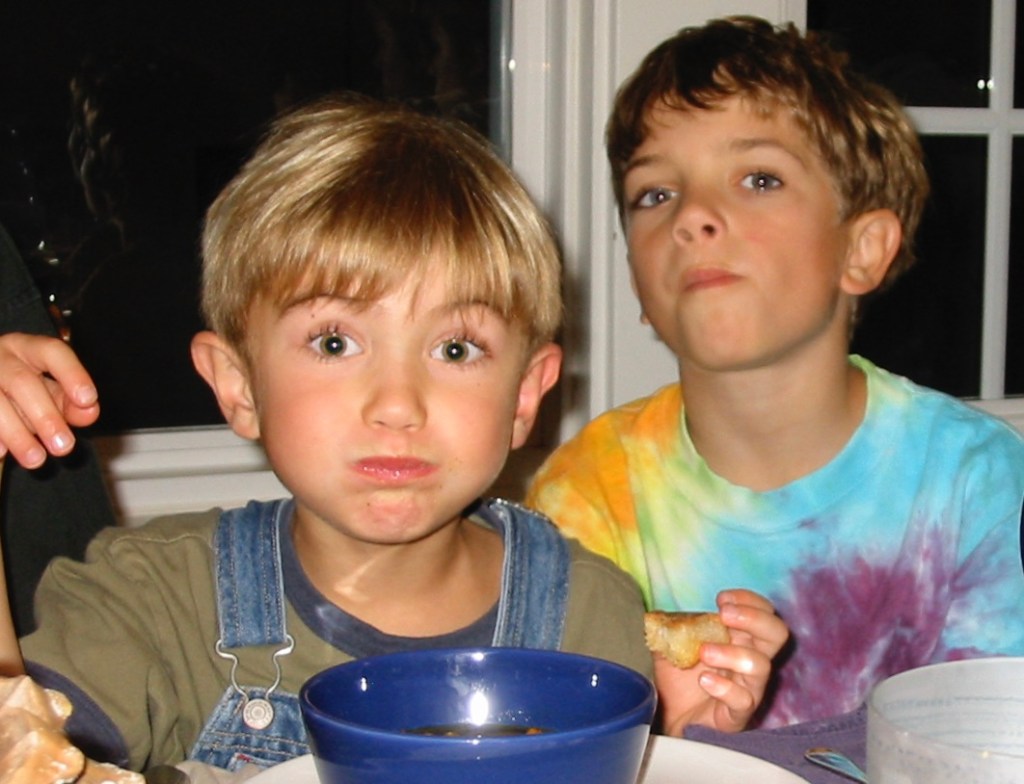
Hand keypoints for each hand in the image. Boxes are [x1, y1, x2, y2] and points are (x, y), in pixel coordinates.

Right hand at [0, 333, 98, 468]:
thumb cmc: (24, 391)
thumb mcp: (49, 392)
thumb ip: (70, 402)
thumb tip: (89, 412)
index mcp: (28, 348)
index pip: (52, 352)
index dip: (72, 374)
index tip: (88, 400)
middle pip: (22, 382)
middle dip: (45, 417)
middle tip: (64, 447)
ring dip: (17, 434)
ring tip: (36, 460)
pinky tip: (1, 453)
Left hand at [654, 589, 787, 735]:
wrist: (668, 717)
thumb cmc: (678, 677)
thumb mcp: (672, 643)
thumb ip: (671, 625)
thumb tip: (656, 613)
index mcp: (740, 638)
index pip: (764, 611)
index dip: (748, 600)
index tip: (721, 600)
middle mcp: (751, 659)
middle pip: (777, 633)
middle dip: (754, 618)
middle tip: (724, 615)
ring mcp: (748, 688)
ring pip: (761, 666)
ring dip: (732, 653)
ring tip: (704, 652)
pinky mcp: (738, 714)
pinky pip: (743, 700)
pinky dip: (724, 687)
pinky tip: (704, 680)